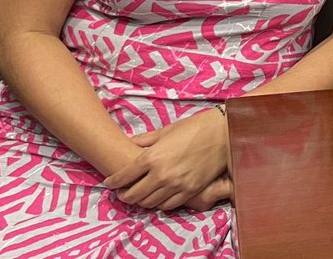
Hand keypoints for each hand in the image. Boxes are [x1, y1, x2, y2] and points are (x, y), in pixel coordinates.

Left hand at [104, 108, 229, 210]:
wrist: (223, 133)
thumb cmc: (195, 127)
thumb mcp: (166, 130)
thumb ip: (145, 139)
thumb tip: (129, 142)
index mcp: (152, 157)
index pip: (123, 176)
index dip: (112, 182)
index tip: (109, 183)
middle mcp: (161, 174)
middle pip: (133, 195)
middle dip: (124, 195)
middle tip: (122, 192)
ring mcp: (176, 185)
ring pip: (149, 203)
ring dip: (140, 201)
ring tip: (139, 195)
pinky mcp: (189, 191)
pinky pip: (168, 205)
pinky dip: (159, 204)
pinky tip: (157, 197)